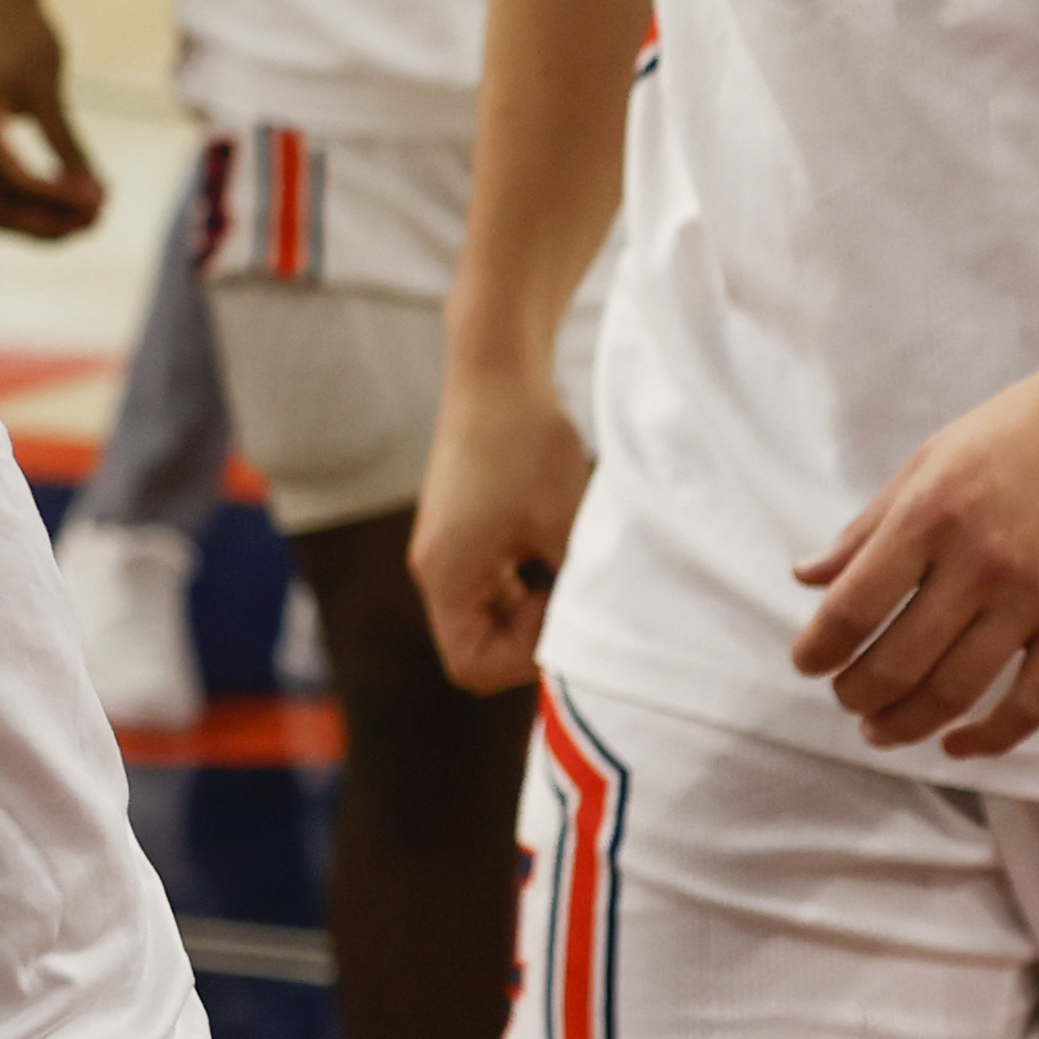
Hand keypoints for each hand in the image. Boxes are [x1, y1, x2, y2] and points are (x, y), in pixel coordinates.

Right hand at [0, 0, 102, 239]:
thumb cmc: (21, 34)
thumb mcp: (48, 89)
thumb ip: (67, 145)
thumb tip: (95, 197)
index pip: (13, 180)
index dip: (60, 198)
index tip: (103, 202)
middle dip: (42, 224)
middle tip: (95, 220)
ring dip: (28, 221)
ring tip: (79, 218)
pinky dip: (14, 204)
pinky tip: (54, 201)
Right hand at [412, 359, 593, 696]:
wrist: (498, 373)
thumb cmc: (526, 445)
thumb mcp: (566, 529)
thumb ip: (576, 595)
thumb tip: (601, 641)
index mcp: (445, 576)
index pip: (472, 665)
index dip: (525, 657)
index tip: (561, 608)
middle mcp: (437, 568)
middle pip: (480, 646)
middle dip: (533, 633)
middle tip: (573, 590)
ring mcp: (449, 549)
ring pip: (491, 615)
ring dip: (535, 605)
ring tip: (568, 563)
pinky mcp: (465, 530)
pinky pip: (495, 584)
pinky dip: (529, 580)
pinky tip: (557, 543)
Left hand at [790, 337, 1038, 759]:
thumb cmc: (1024, 430)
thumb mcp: (931, 461)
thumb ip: (868, 527)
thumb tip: (806, 576)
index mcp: (927, 516)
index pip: (851, 607)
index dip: (818, 650)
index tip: (807, 666)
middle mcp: (977, 562)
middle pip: (898, 661)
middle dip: (858, 695)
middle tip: (846, 704)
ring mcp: (1038, 597)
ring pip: (958, 690)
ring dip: (909, 723)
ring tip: (885, 731)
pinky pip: (1034, 702)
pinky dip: (991, 737)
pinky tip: (959, 745)